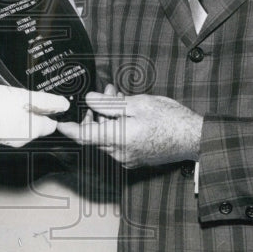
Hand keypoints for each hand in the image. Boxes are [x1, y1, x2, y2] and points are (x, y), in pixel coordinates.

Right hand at [0, 83, 65, 148]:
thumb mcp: (23, 97)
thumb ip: (45, 101)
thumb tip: (63, 104)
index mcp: (33, 130)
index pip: (52, 122)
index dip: (52, 110)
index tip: (47, 100)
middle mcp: (23, 138)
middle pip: (37, 121)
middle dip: (33, 107)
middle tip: (24, 94)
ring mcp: (9, 137)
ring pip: (22, 120)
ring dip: (18, 108)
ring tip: (9, 97)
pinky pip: (8, 121)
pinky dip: (6, 112)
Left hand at [56, 85, 203, 167]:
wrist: (194, 139)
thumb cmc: (170, 120)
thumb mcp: (138, 104)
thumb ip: (110, 104)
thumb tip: (89, 100)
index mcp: (118, 139)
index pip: (83, 136)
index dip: (68, 128)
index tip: (57, 123)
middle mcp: (119, 153)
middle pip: (95, 133)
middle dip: (95, 111)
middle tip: (106, 92)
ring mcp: (127, 158)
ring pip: (107, 136)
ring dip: (108, 117)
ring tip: (119, 98)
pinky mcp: (135, 159)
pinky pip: (118, 142)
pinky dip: (117, 127)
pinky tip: (127, 113)